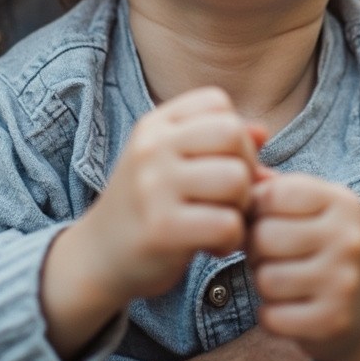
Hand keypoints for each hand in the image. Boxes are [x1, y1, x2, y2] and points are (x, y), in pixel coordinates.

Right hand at [42, 87, 265, 358]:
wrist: (96, 258)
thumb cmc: (148, 206)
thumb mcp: (173, 163)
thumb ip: (217, 143)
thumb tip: (263, 133)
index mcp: (155, 125)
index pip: (217, 102)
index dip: (234, 133)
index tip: (222, 163)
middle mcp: (151, 148)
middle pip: (232, 134)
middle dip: (245, 167)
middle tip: (230, 197)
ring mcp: (153, 187)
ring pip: (236, 179)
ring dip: (241, 207)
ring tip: (222, 220)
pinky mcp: (161, 229)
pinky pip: (227, 224)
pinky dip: (232, 240)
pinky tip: (214, 246)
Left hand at [248, 173, 359, 360]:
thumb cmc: (321, 247)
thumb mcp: (308, 209)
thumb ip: (272, 187)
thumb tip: (241, 169)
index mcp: (341, 201)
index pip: (272, 194)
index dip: (256, 211)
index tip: (268, 222)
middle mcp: (348, 237)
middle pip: (264, 237)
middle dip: (256, 250)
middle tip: (272, 257)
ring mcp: (344, 281)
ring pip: (266, 279)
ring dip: (263, 284)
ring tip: (283, 280)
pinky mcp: (333, 321)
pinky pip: (272, 317)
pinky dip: (270, 316)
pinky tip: (289, 309)